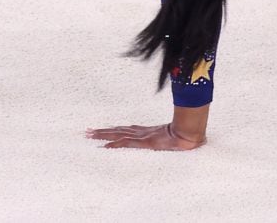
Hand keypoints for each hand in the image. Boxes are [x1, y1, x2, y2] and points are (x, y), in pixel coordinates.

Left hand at [85, 123, 204, 149]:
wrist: (190, 133)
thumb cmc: (187, 136)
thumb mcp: (177, 138)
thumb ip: (174, 138)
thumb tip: (180, 141)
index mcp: (148, 132)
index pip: (127, 130)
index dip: (115, 129)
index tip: (103, 129)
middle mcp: (142, 133)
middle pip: (118, 130)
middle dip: (102, 131)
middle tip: (86, 131)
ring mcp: (142, 137)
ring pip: (118, 134)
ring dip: (103, 135)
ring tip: (88, 135)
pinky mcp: (144, 142)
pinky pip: (125, 143)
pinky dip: (114, 144)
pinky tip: (103, 146)